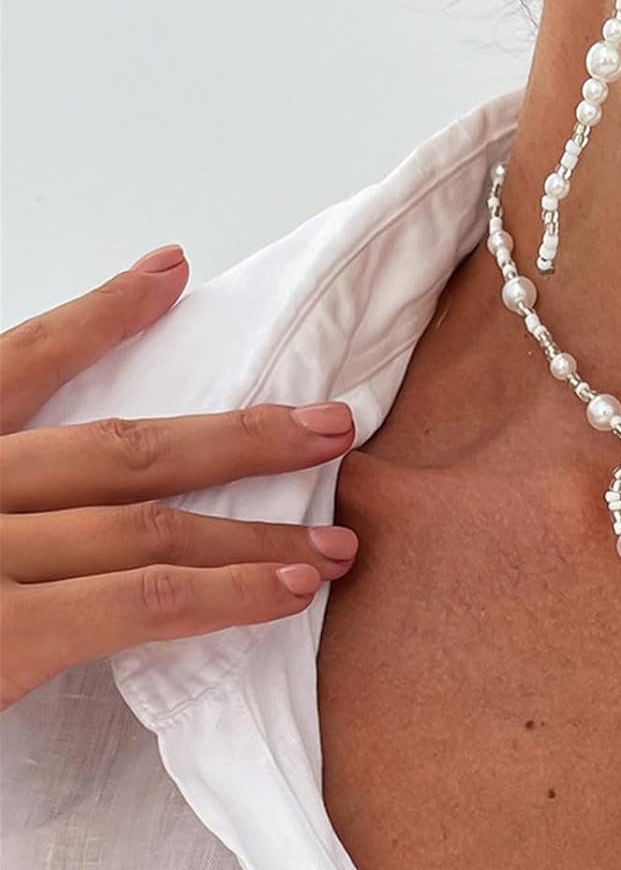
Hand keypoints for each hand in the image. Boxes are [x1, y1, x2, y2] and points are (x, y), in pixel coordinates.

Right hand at [0, 244, 359, 708]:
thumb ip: (6, 492)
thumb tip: (67, 504)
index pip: (14, 364)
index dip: (98, 317)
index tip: (170, 272)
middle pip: (117, 446)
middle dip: (238, 438)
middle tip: (331, 426)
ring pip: (147, 522)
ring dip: (256, 529)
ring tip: (337, 541)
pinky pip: (139, 598)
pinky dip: (225, 592)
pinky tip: (287, 593)